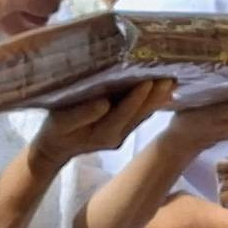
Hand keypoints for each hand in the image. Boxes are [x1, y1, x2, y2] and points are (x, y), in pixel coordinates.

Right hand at [32, 80, 173, 170]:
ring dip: (158, 98)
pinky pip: (140, 115)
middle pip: (140, 114)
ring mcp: (122, 134)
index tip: (149, 81)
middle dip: (155, 96)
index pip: (124, 113)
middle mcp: (117, 136)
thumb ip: (81, 115)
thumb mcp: (60, 123)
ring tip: (172, 82)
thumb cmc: (54, 132)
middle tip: (170, 78)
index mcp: (103, 134)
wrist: (54, 148)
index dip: (137, 97)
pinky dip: (151, 102)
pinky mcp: (123, 129)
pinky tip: (162, 91)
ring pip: (143, 114)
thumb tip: (104, 103)